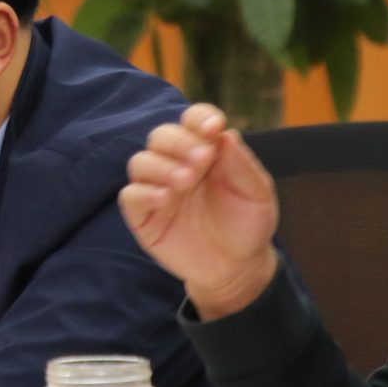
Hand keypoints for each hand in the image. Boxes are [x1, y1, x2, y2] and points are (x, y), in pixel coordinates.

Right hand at [119, 103, 281, 320]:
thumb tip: (225, 134)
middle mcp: (177, 164)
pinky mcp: (144, 217)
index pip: (193, 121)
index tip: (213, 128)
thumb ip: (242, 163)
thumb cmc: (248, 225)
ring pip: (141, 162)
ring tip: (185, 181)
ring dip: (161, 165)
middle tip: (201, 160)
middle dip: (180, 143)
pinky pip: (130, 196)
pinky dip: (143, 193)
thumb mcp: (257, 193)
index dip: (199, 118)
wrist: (238, 268)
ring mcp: (158, 189)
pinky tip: (165, 199)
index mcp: (205, 151)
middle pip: (161, 136)